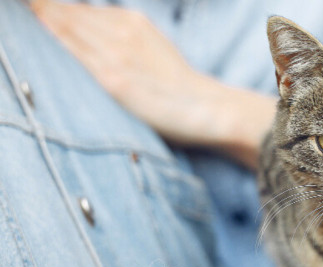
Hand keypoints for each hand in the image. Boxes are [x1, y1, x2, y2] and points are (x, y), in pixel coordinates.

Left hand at [31, 0, 275, 167]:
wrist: (209, 109)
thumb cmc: (179, 88)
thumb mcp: (154, 51)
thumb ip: (124, 41)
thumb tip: (91, 40)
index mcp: (132, 21)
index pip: (77, 10)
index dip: (50, 9)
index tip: (31, 7)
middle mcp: (122, 30)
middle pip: (65, 13)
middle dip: (40, 9)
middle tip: (22, 5)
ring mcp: (117, 54)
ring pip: (65, 27)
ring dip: (40, 18)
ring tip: (24, 13)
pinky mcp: (114, 79)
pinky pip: (73, 54)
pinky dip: (52, 40)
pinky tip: (34, 30)